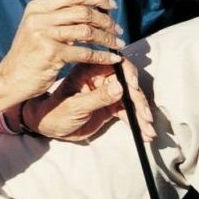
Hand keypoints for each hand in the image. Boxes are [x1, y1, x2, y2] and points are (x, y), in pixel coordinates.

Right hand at [0, 0, 125, 101]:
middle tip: (117, 29)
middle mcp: (39, 17)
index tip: (112, 6)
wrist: (11, 78)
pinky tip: (112, 59)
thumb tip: (89, 10)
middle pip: (82, 11)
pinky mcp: (51, 53)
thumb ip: (58, 18)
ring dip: (107, 38)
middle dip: (105, 20)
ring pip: (87, 31)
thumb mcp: (38, 29)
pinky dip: (102, 56)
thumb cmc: (30, 55)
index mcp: (37, 7)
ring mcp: (44, 34)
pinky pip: (85, 52)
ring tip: (118, 44)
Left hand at [26, 59, 155, 142]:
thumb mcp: (75, 106)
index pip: (114, 63)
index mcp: (88, 69)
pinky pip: (128, 111)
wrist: (50, 126)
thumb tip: (120, 87)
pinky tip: (145, 134)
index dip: (128, 74)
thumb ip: (97, 97)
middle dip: (138, 100)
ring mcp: (107, 91)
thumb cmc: (56, 112)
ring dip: (141, 114)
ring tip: (148, 131)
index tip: (134, 88)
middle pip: (127, 83)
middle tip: (145, 117)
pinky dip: (137, 122)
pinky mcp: (111, 105)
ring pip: (131, 99)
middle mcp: (100, 77)